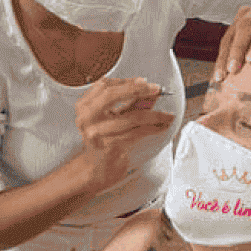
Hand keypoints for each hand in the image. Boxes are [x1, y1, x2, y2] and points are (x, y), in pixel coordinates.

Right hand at [75, 77, 174, 192]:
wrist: (97, 168)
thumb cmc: (105, 140)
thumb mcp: (115, 117)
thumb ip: (130, 103)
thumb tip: (150, 90)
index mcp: (84, 106)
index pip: (104, 86)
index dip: (127, 82)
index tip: (145, 82)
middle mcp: (86, 118)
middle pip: (111, 95)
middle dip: (137, 90)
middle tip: (156, 90)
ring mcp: (97, 133)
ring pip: (130, 117)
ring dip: (153, 115)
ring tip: (166, 115)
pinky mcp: (110, 146)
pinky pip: (136, 133)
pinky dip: (152, 128)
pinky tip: (161, 126)